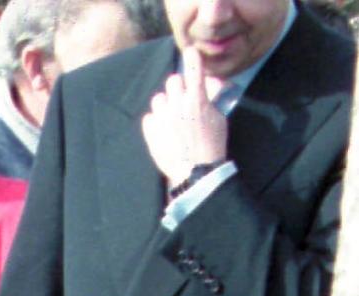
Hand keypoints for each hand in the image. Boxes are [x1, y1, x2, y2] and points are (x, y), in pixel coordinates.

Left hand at [141, 52, 227, 186]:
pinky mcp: (150, 130)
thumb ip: (211, 99)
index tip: (190, 51)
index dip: (193, 59)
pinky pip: (149, 117)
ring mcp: (162, 117)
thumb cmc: (212, 144)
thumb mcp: (218, 118)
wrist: (195, 171)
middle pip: (173, 81)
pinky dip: (156, 121)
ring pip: (158, 98)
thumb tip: (211, 84)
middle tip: (184, 99)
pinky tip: (164, 131)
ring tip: (173, 118)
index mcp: (197, 101)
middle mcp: (177, 105)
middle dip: (179, 87)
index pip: (194, 71)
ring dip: (166, 104)